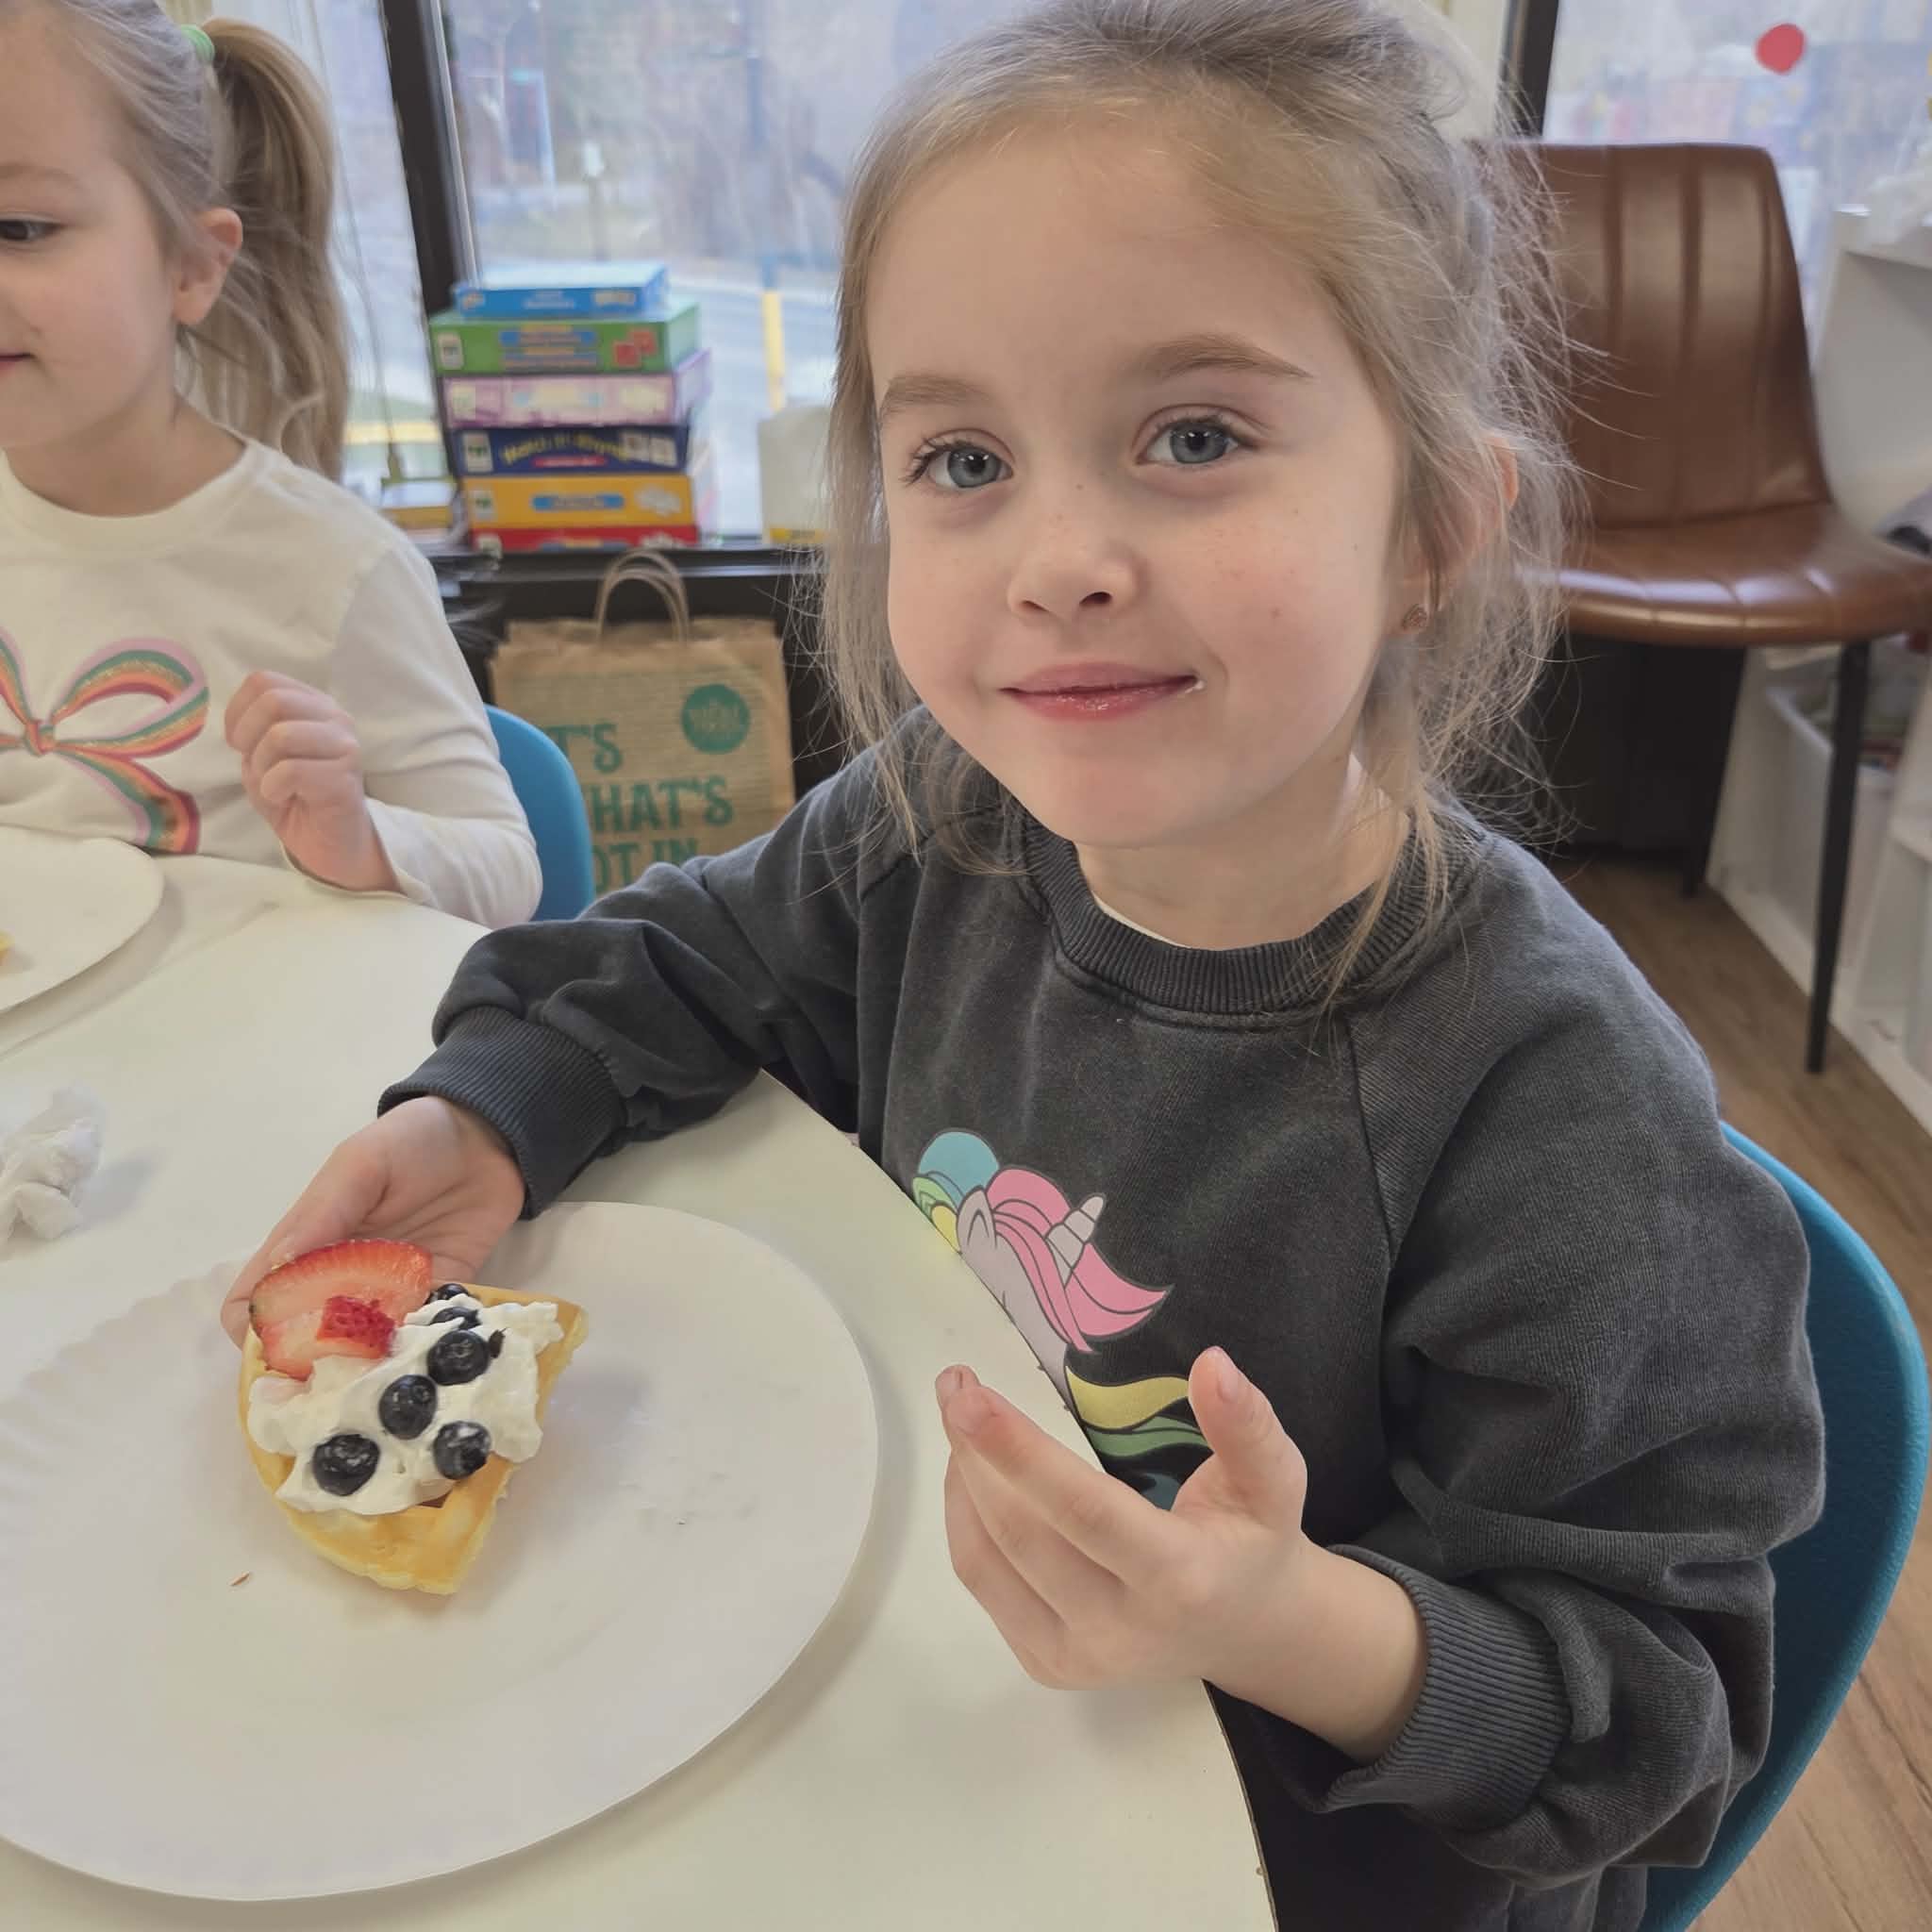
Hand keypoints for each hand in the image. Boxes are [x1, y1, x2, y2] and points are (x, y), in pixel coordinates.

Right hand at [221, 1098, 526, 1344]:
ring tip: (383, 1372)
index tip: (281, 1351)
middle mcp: (339, 1281)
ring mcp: (388, 1295)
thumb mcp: (361, 1164)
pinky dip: (420, 1349)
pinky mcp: (438, 1298)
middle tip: (337, 1376)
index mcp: (304, 1248)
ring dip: (367, 1367)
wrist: (488, 1137)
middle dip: (312, 1367)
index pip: (253, 1306)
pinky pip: (421, 1338)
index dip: (257, 1334)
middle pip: (303, 1345)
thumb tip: (277, 1274)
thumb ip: (322, 1215)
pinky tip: (428, 1351)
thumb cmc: (411, 1141)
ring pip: (361, 1353)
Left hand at [224, 671, 398, 892]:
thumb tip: (238, 727)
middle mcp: (334, 717)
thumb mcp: (262, 758)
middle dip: (248, 736)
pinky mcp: (345, 779)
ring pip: (281, 735)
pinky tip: (285, 799)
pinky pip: (291, 771)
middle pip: (274, 700)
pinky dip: (274, 788)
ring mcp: (345, 747)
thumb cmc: (295, 798)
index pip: (265, 681)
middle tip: (255, 765)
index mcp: (313, 705)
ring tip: (273, 785)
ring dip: (262, 766)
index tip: (239, 743)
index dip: (238, 711)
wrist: (331, 843)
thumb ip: (252, 732)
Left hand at [936, 1348, 1425, 1759]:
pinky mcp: (1046, 1665)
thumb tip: (1211, 1364)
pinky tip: (975, 1473)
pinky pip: (984, 1584)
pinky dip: (965, 1520)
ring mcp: (1076, 1656)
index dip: (1020, 1453)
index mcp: (1180, 1579)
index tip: (971, 1397)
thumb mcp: (1273, 1480)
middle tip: (956, 1383)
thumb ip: (1246, 1426)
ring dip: (963, 1480)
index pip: (1085, 1511)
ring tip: (962, 1419)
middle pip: (1021, 1534)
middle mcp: (1120, 1629)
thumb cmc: (1253, 1540)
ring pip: (987, 1561)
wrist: (1245, 1633)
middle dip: (976, 1451)